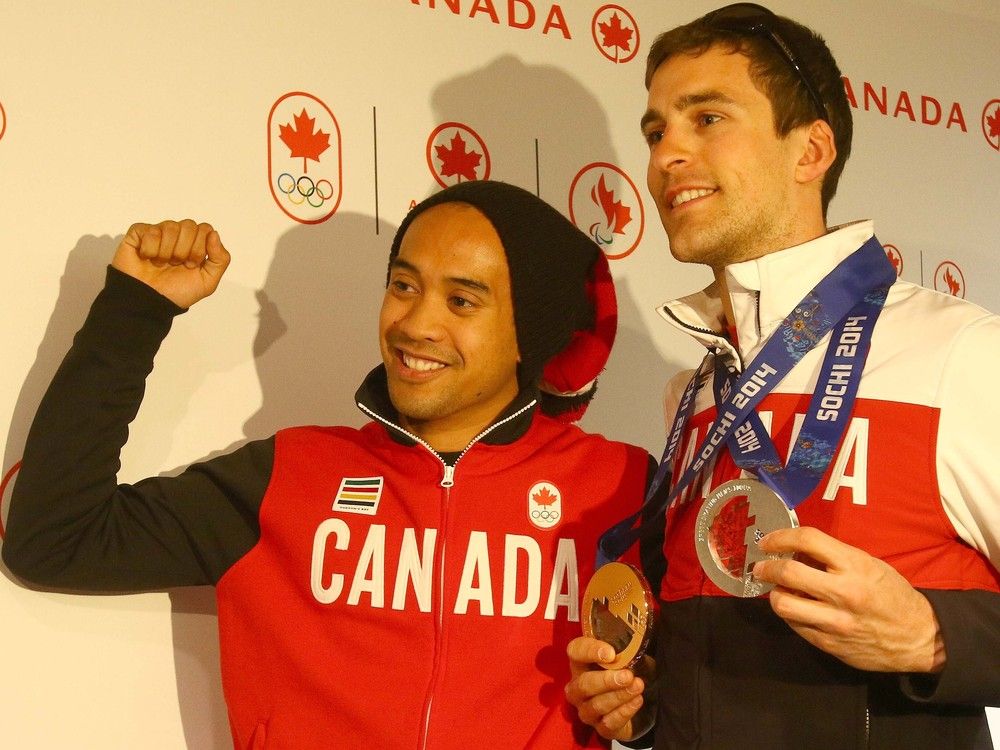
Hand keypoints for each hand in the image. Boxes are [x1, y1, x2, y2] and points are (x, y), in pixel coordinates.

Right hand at [112, 219, 230, 307]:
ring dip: (167, 251)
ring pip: (171, 226)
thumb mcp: (208, 282)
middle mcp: (178, 235)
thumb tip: (214, 234)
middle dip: (185, 250)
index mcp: (195, 243)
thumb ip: (220, 259)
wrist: (150, 301)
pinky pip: (150, 231)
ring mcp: (159, 232)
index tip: (191, 265)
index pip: (205, 229)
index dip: (199, 248)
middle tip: (176, 264)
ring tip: (161, 264)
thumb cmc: (177, 292)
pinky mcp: (139, 233)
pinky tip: (147, 258)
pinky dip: (150, 249)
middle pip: (189, 225)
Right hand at [565, 636, 649, 741]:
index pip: (575, 651)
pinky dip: (624, 711)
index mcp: (581, 663)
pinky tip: (637, 700)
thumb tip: (637, 637)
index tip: (611, 653)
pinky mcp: (600, 728)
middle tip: (627, 676)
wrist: (635, 702)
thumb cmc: (626, 672)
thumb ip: (627, 647)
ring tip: (637, 686)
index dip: (590, 651)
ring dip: (618, 696)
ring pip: (595, 705)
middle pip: (582, 684)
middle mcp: (577, 687)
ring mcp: (586, 710)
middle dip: (606, 680)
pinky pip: (608, 723)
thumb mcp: (627, 656)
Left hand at [753, 526, 944, 672]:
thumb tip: (795, 550)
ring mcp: (835, 621)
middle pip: (788, 573)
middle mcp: (843, 592)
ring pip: (784, 604)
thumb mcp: (869, 565)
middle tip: (761, 567)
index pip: (807, 540)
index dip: (780, 537)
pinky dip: (790, 615)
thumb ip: (834, 557)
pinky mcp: (830, 644)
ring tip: (778, 590)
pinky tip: (796, 609)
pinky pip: (795, 626)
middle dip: (767, 567)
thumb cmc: (892, 595)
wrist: (920, 638)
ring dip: (774, 594)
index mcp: (855, 565)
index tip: (768, 542)